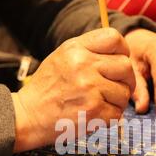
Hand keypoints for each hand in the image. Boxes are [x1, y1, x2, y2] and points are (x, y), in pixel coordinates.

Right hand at [12, 28, 134, 152]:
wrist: (29, 116)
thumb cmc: (47, 88)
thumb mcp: (62, 57)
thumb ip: (88, 50)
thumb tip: (119, 52)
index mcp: (76, 49)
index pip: (114, 38)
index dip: (123, 51)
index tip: (118, 62)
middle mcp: (83, 66)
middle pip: (126, 67)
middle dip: (126, 79)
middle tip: (117, 87)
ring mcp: (90, 90)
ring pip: (124, 92)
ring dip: (117, 101)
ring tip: (101, 103)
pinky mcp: (93, 112)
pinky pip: (117, 113)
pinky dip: (110, 116)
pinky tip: (96, 114)